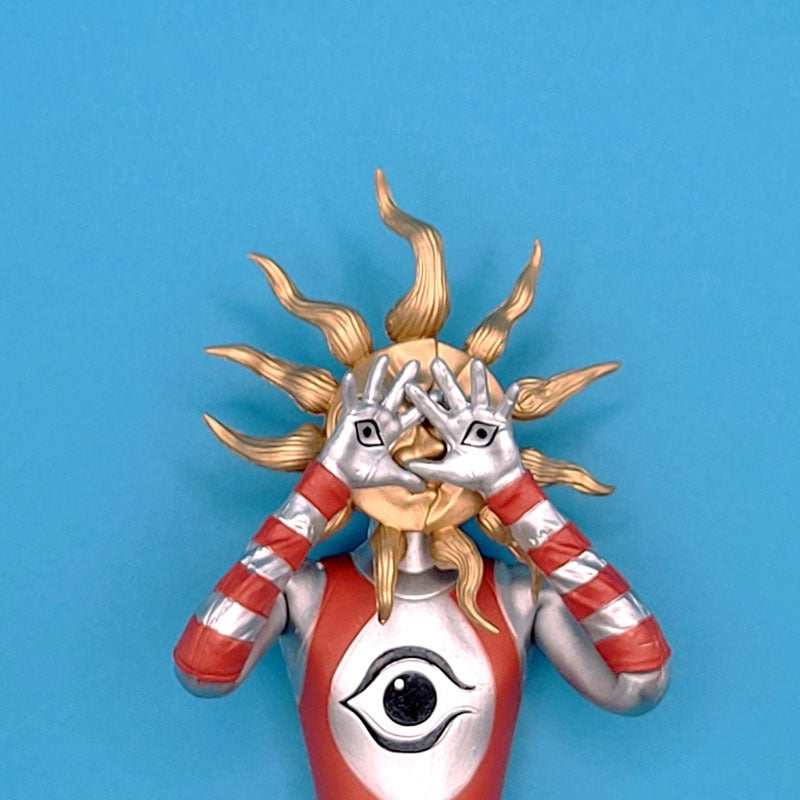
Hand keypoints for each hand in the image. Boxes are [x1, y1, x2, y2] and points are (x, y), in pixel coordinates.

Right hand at [319, 355, 425, 492]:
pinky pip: (348, 401)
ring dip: (377, 375)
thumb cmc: (362, 474)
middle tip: (417, 363)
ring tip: (383, 358)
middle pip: (396, 395)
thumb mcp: (389, 475)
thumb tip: (425, 487)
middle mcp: (380, 419)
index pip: (413, 414)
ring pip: (373, 391)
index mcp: (392, 430)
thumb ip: (407, 478)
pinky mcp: (348, 418)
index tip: (440, 390)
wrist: (339, 477)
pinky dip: (348, 390)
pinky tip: (348, 376)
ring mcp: (364, 416)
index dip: (426, 403)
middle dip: (405, 380)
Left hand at [404, 358, 524, 496]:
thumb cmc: (472, 476)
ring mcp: (483, 419)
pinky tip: (514, 387)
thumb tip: (405, 465)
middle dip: (445, 380)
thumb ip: (427, 468)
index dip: (421, 400)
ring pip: (479, 395)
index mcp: (450, 429)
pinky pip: (506, 408)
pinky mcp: (501, 423)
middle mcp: (465, 419)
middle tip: (435, 362)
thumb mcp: (447, 471)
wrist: (497, 481)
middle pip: (453, 395)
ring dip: (479, 380)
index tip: (408, 386)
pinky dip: (510, 398)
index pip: (432, 411)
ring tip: (476, 363)